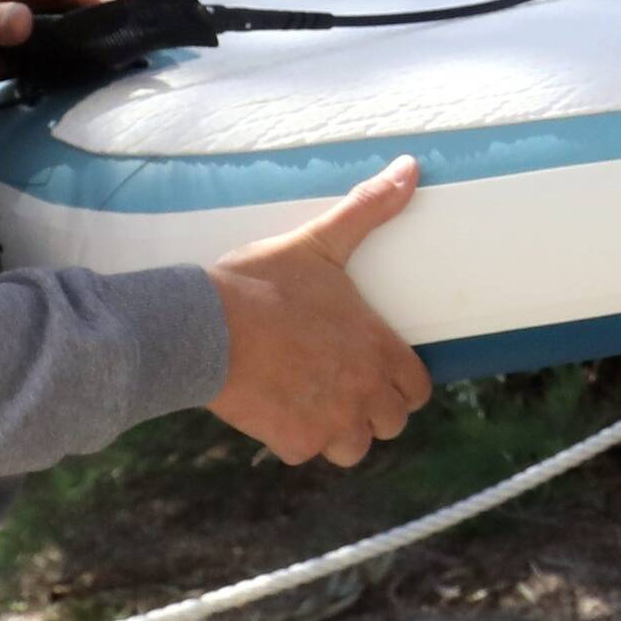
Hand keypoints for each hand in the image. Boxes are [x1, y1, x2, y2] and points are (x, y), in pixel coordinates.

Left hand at [0, 0, 140, 105]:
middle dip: (125, 13)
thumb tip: (26, 23)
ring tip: (134, 60)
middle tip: (138, 45)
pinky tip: (113, 71)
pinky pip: (91, 44)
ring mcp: (57, 13)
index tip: (126, 22)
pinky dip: (104, 54)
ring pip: (105, 17)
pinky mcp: (56, 41)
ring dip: (118, 35)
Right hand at [205, 159, 431, 466]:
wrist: (203, 325)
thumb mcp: (320, 241)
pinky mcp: (291, 441)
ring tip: (315, 404)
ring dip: (339, 432)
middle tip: (343, 385)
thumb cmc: (263, 282)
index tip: (379, 370)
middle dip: (372, 409)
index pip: (417, 389)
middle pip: (389, 423)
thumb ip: (368, 209)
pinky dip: (293, 439)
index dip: (401, 382)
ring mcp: (328, 422)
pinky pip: (304, 453)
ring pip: (352, 448)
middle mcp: (362, 393)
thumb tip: (410, 167)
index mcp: (377, 350)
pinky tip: (277, 411)